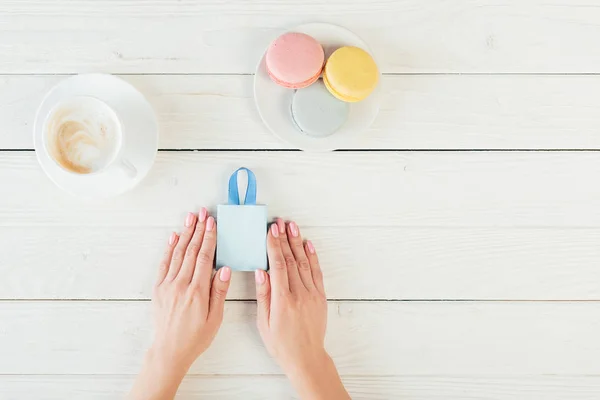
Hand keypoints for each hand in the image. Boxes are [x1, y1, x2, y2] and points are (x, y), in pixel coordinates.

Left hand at [129, 208, 231, 399]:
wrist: (169, 351)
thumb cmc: (195, 337)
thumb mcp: (214, 318)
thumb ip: (219, 291)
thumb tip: (224, 268)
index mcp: (197, 291)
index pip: (204, 257)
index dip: (209, 238)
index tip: (212, 223)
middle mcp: (180, 284)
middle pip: (191, 250)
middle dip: (198, 230)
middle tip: (202, 213)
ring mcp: (167, 285)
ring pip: (177, 253)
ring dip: (185, 234)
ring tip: (190, 218)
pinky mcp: (158, 289)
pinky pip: (164, 263)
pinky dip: (169, 248)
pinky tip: (174, 236)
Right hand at [255, 219, 349, 399]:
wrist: (306, 357)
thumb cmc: (281, 343)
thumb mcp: (264, 322)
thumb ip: (263, 295)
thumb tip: (261, 272)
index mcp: (283, 300)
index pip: (278, 266)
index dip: (274, 246)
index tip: (271, 231)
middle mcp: (299, 294)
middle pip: (291, 260)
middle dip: (285, 239)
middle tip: (280, 222)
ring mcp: (312, 294)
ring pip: (304, 262)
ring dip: (297, 243)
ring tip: (292, 227)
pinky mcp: (320, 296)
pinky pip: (317, 272)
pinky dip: (312, 256)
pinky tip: (307, 244)